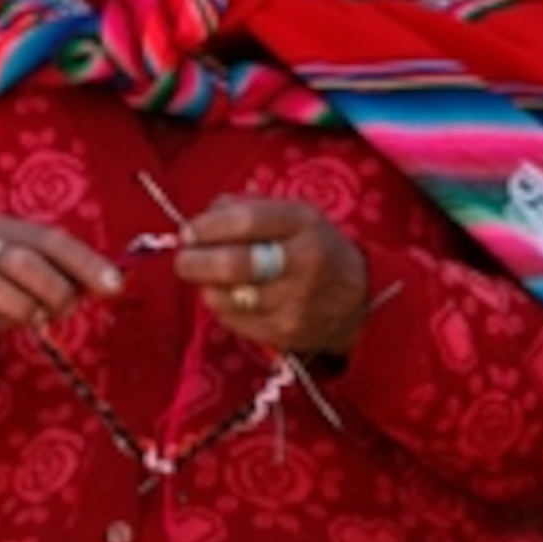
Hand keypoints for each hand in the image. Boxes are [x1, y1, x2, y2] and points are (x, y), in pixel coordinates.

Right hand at [0, 215, 124, 394]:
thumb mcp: (25, 274)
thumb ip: (63, 273)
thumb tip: (112, 282)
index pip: (48, 238)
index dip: (84, 262)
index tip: (114, 287)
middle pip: (16, 258)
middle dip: (53, 287)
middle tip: (65, 310)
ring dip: (19, 305)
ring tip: (36, 322)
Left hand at [174, 197, 370, 358]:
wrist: (358, 298)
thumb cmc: (312, 246)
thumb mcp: (292, 214)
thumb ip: (246, 208)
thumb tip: (200, 220)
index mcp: (304, 223)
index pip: (245, 222)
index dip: (207, 227)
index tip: (189, 232)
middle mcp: (303, 262)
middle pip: (233, 265)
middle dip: (195, 262)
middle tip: (184, 260)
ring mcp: (294, 302)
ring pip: (226, 297)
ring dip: (206, 286)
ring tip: (209, 278)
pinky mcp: (284, 333)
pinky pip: (232, 321)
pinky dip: (221, 307)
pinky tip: (230, 297)